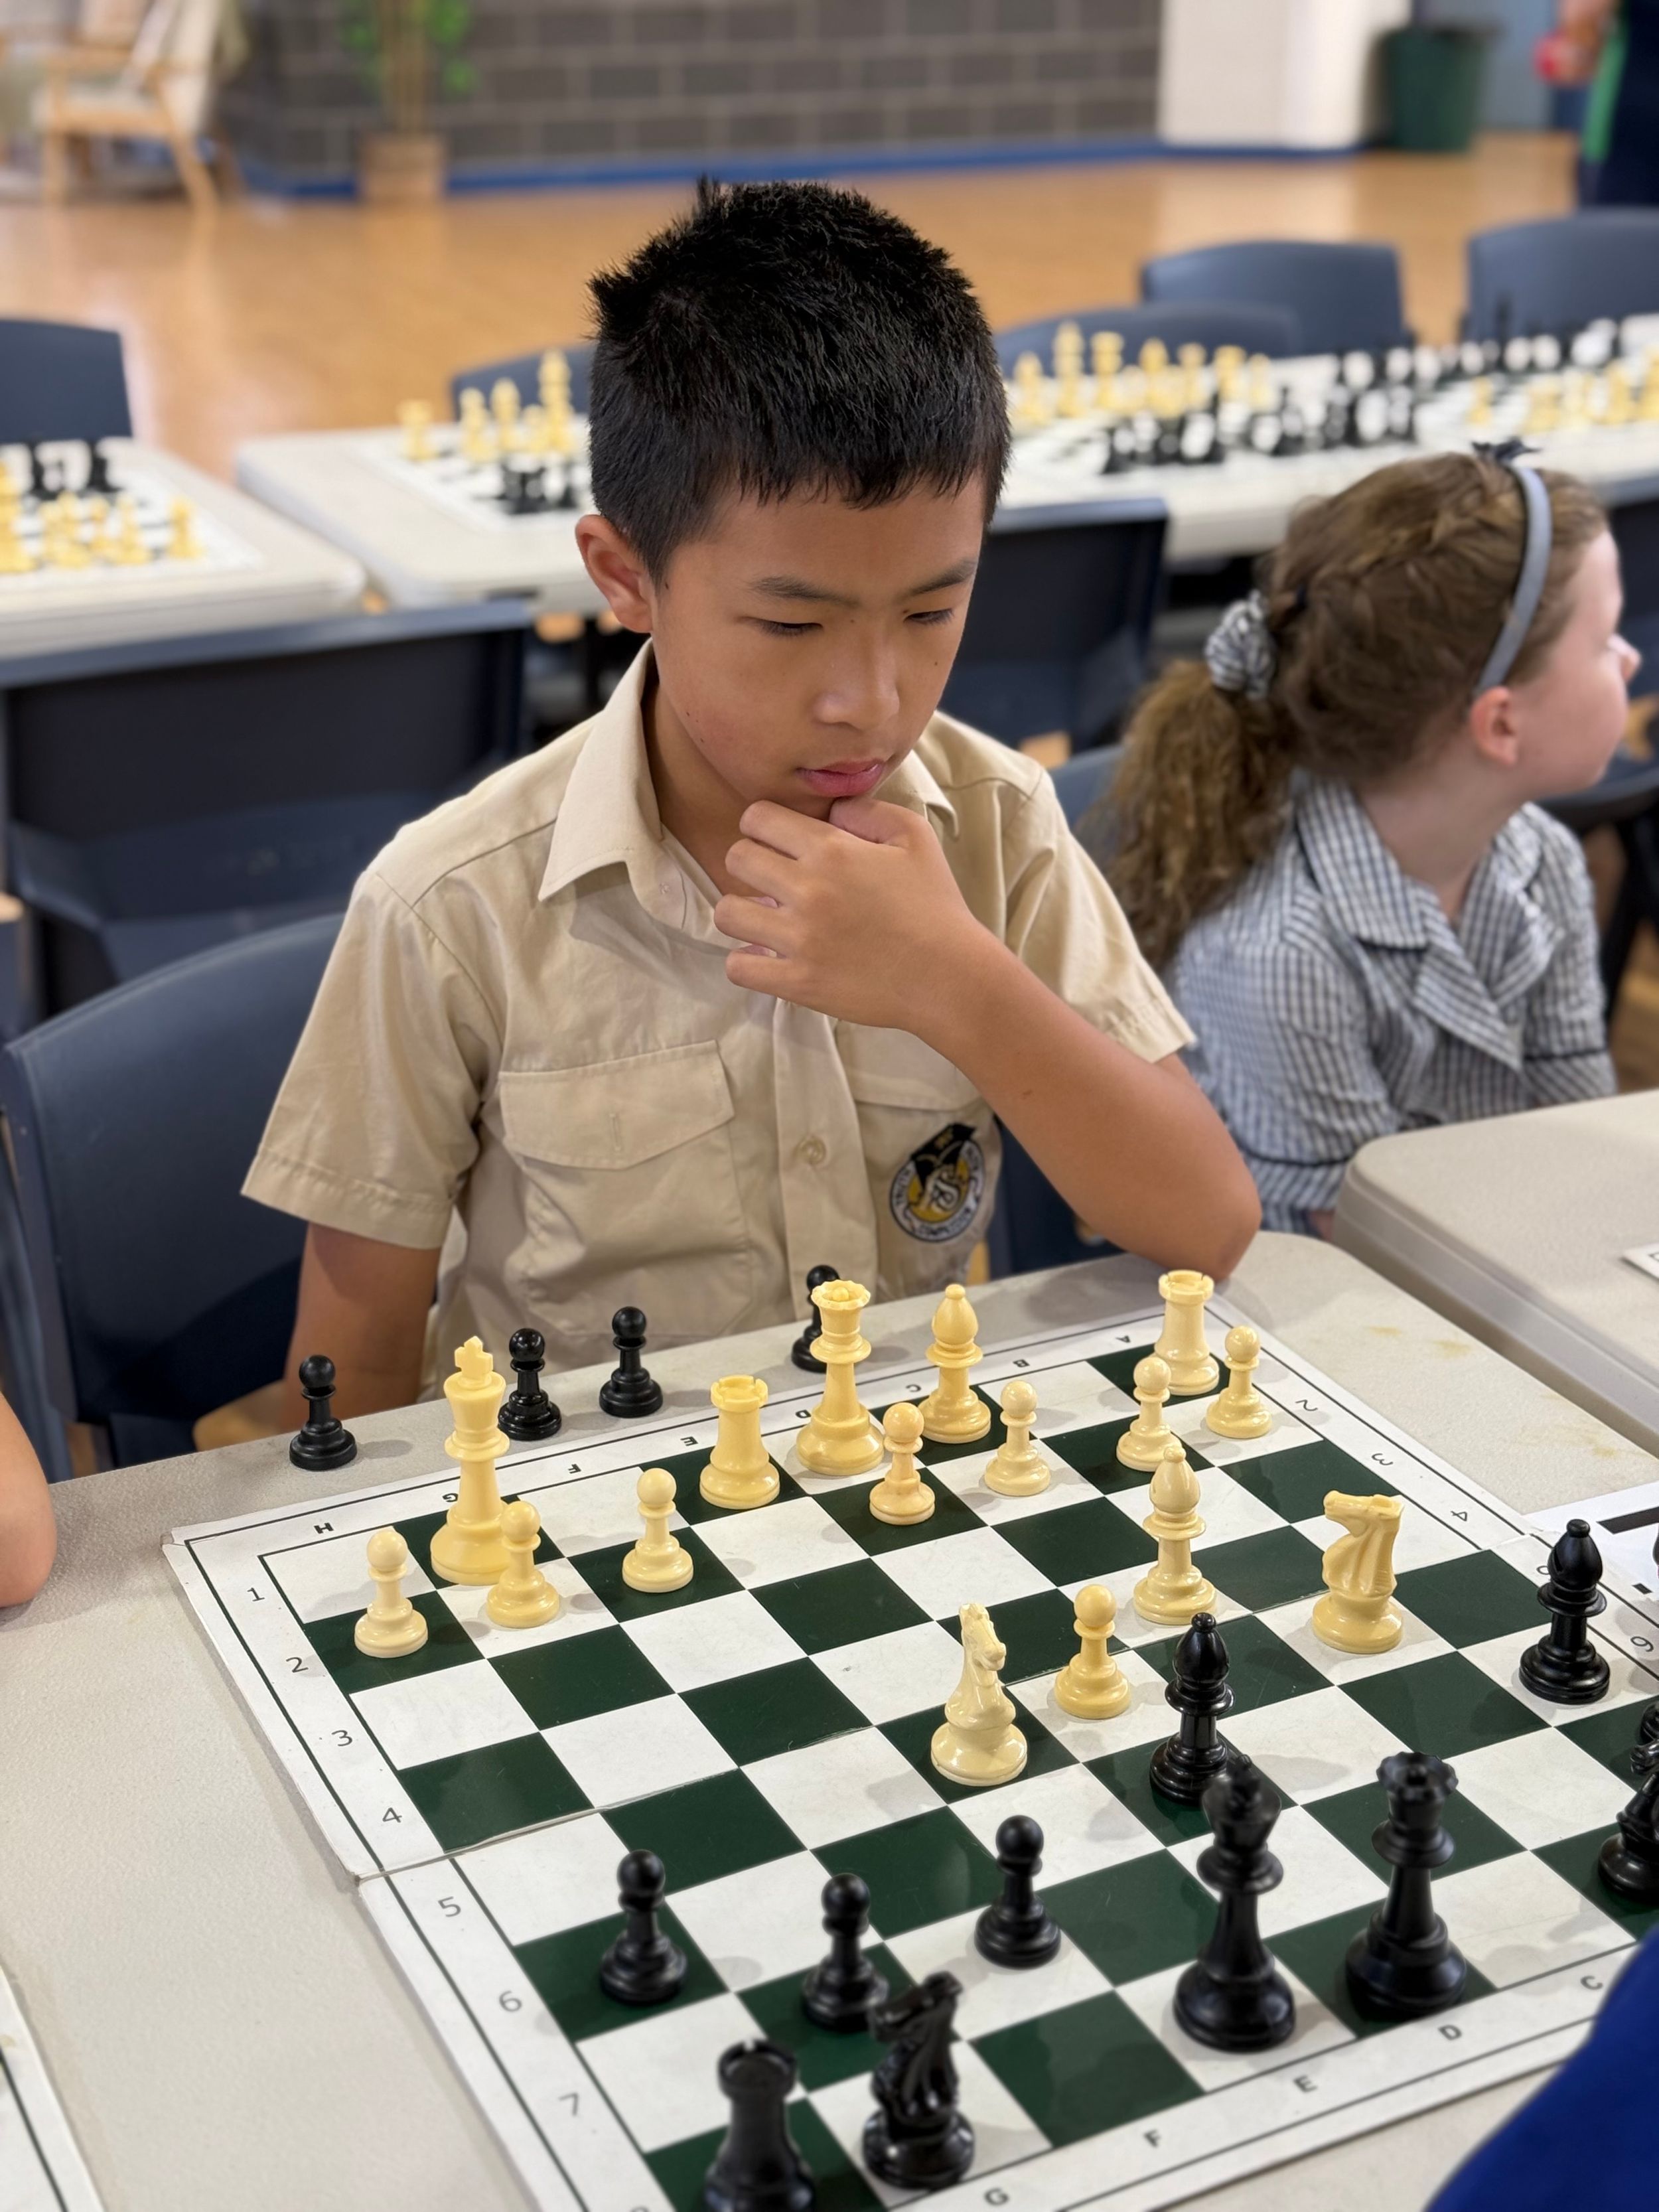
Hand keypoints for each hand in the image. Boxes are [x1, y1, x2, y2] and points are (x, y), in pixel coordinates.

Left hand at [714, 794, 989, 1033]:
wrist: (950, 976)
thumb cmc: (935, 905)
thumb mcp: (915, 837)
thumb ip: (867, 811)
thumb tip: (829, 813)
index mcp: (832, 850)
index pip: (756, 818)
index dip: (762, 825)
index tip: (777, 842)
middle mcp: (808, 890)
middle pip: (735, 859)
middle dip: (750, 863)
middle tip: (772, 880)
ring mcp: (799, 939)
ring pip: (727, 912)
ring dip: (742, 912)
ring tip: (765, 919)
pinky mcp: (798, 982)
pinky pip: (739, 967)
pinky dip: (747, 961)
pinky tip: (768, 956)